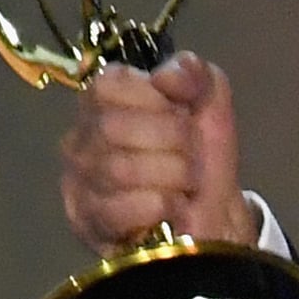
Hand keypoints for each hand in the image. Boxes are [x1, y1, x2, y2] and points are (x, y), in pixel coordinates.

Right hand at [60, 53, 256, 254]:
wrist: (219, 224)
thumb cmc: (204, 163)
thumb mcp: (210, 105)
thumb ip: (195, 74)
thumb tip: (166, 77)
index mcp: (103, 102)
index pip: (108, 84)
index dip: (154, 102)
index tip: (182, 118)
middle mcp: (81, 138)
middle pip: (112, 127)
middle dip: (170, 142)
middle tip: (192, 158)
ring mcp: (79, 182)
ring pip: (117, 169)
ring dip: (170, 177)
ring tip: (186, 185)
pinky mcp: (87, 223)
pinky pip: (117, 210)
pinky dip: (158, 207)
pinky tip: (173, 208)